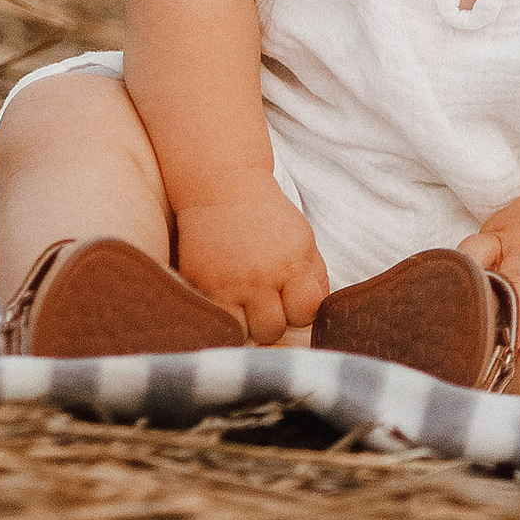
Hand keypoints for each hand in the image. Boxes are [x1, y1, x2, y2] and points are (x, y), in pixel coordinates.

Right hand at [172, 180, 331, 343]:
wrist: (221, 185)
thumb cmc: (267, 215)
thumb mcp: (301, 237)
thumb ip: (314, 275)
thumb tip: (317, 310)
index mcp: (291, 263)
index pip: (307, 311)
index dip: (301, 310)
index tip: (292, 299)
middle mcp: (260, 277)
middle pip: (274, 329)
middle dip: (273, 320)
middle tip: (266, 302)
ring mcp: (229, 283)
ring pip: (245, 334)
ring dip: (248, 323)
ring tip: (246, 304)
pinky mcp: (202, 284)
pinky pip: (218, 321)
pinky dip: (225, 317)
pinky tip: (228, 300)